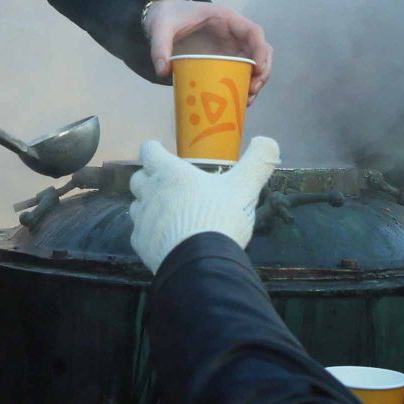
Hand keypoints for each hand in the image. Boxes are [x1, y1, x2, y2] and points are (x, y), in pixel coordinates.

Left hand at [128, 136, 279, 272]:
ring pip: (136, 206)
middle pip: (138, 178)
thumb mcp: (245, 187)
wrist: (200, 262)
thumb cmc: (218, 217)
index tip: (162, 153)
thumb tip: (268, 141)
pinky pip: (138, 233)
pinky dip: (149, 233)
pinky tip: (165, 240)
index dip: (155, 151)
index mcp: (170, 173)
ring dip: (147, 206)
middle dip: (149, 179)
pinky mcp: (141, 245)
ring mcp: (142, 220)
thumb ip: (258, 162)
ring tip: (168, 215)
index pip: (150, 151)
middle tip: (168, 187)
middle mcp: (150, 193)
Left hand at [145, 0, 271, 101]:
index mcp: (226, 18)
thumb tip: (163, 72)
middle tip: (251, 91)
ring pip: (255, 63)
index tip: (257, 69)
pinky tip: (237, 101)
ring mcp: (230, 45)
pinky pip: (241, 70)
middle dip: (262, 71)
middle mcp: (234, 32)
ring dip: (256, 81)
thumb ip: (160, 46)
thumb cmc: (167, 16)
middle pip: (261, 50)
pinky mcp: (224, 58)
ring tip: (246, 101)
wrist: (161, 16)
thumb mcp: (160, 28)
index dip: (261, 50)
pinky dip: (243, 85)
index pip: (254, 32)